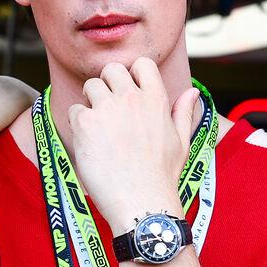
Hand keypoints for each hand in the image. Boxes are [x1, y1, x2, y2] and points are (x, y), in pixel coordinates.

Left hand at [66, 59, 200, 227]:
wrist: (141, 203)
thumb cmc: (162, 177)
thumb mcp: (181, 143)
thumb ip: (183, 113)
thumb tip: (192, 91)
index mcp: (157, 100)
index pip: (142, 63)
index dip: (132, 74)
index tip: (128, 92)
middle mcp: (132, 99)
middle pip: (111, 69)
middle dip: (107, 84)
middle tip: (108, 110)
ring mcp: (107, 109)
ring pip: (90, 86)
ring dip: (90, 102)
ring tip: (98, 128)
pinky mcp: (86, 123)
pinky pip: (75, 110)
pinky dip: (78, 124)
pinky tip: (90, 144)